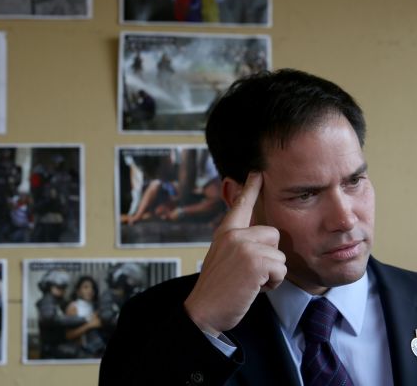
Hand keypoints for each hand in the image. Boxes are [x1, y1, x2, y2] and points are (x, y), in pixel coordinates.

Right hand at [183, 172, 285, 335]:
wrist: (204, 311)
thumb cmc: (218, 290)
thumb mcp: (223, 259)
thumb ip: (238, 244)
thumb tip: (262, 239)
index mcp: (224, 233)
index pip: (240, 205)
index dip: (250, 188)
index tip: (257, 172)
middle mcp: (232, 234)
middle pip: (273, 234)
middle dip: (270, 256)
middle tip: (249, 274)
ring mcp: (243, 246)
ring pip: (280, 254)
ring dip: (271, 273)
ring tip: (250, 282)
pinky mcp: (254, 261)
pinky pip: (281, 269)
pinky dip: (273, 283)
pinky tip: (254, 288)